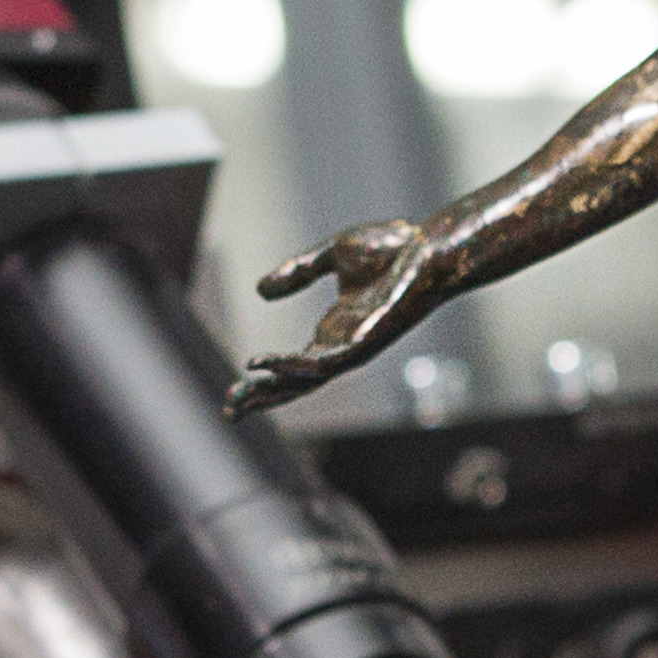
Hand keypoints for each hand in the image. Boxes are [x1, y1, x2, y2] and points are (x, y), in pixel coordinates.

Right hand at [224, 218, 446, 416]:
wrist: (428, 246)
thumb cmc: (393, 248)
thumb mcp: (331, 255)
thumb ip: (299, 271)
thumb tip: (261, 290)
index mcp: (336, 331)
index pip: (294, 366)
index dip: (265, 379)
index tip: (236, 387)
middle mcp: (343, 346)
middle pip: (295, 383)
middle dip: (262, 399)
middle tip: (229, 411)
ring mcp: (354, 348)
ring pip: (304, 382)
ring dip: (270, 391)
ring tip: (239, 399)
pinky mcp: (364, 343)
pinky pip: (323, 364)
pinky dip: (291, 366)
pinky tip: (265, 366)